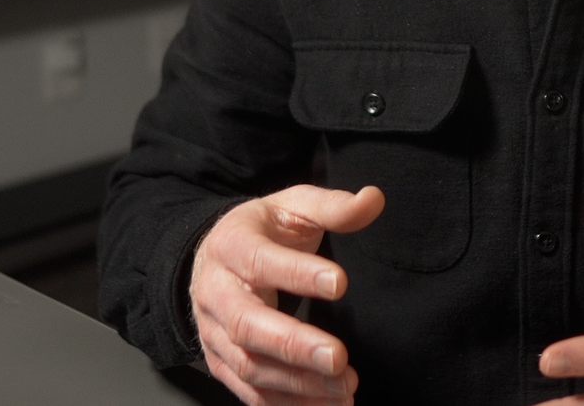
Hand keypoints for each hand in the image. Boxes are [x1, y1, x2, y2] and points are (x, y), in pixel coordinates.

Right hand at [189, 184, 385, 405]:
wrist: (209, 259)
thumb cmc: (261, 232)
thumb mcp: (293, 206)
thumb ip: (333, 207)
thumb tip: (374, 199)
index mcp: (232, 246)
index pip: (261, 262)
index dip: (298, 274)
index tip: (341, 283)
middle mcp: (216, 293)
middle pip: (247, 325)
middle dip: (294, 345)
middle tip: (339, 357)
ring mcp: (214, 333)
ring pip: (249, 366)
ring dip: (298, 382)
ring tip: (344, 385)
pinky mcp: (221, 363)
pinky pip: (250, 392)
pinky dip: (288, 404)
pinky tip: (326, 404)